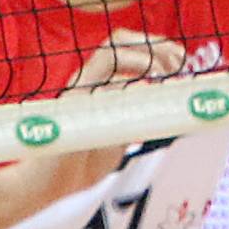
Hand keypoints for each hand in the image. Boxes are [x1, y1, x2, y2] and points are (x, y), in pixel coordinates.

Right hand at [2, 31, 185, 210]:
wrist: (46, 187)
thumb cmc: (78, 168)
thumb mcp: (118, 142)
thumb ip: (133, 123)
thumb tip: (157, 110)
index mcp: (100, 87)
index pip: (129, 52)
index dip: (157, 51)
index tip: (181, 61)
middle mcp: (90, 79)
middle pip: (124, 41)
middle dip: (157, 43)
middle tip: (181, 58)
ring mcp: (81, 82)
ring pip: (114, 43)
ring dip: (148, 47)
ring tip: (170, 64)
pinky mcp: (76, 90)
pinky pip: (105, 60)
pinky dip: (133, 60)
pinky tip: (152, 74)